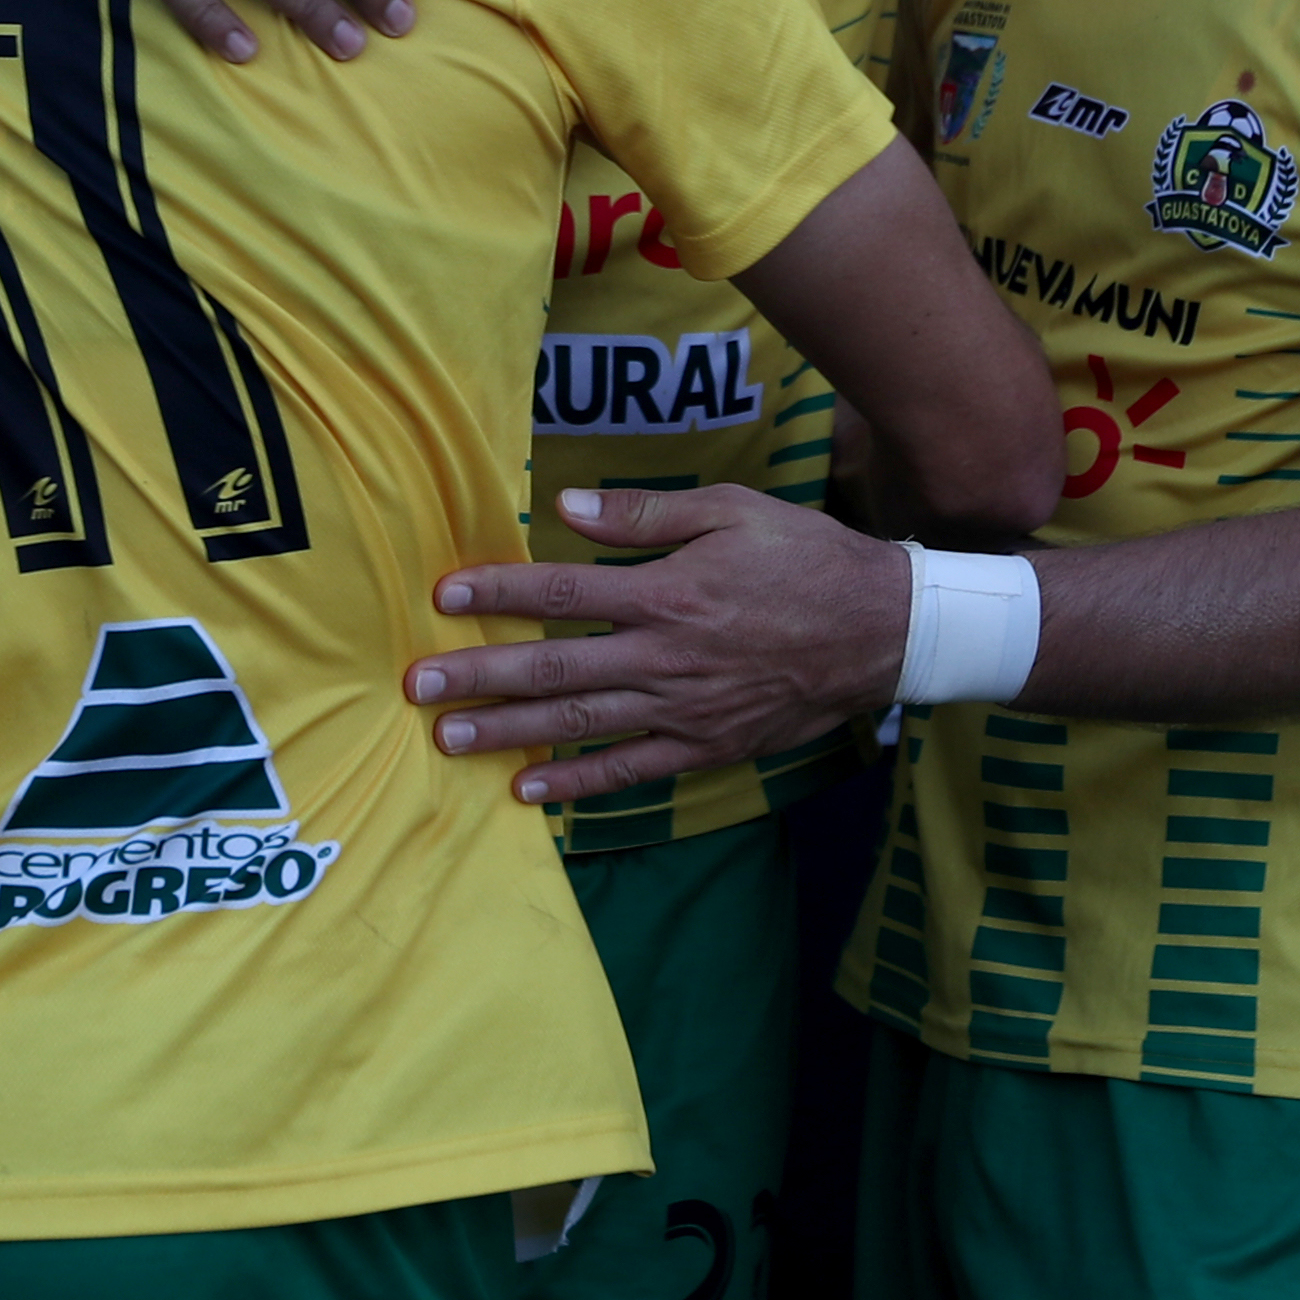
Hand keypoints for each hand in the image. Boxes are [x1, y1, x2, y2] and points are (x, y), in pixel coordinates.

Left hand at [408, 484, 909, 803]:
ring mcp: (682, 711)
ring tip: (448, 737)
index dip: (498, 592)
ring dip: (508, 733)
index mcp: (667, 593)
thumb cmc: (806, 559)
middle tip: (417, 684)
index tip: (445, 594)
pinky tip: (527, 792)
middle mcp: (664, 658)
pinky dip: (577, 786)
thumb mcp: (732, 510)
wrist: (882, 632)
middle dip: (479, 675)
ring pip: (579, 726)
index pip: (561, 592)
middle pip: (553, 668)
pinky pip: (629, 772)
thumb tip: (567, 507)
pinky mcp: (704, 747)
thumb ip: (645, 513)